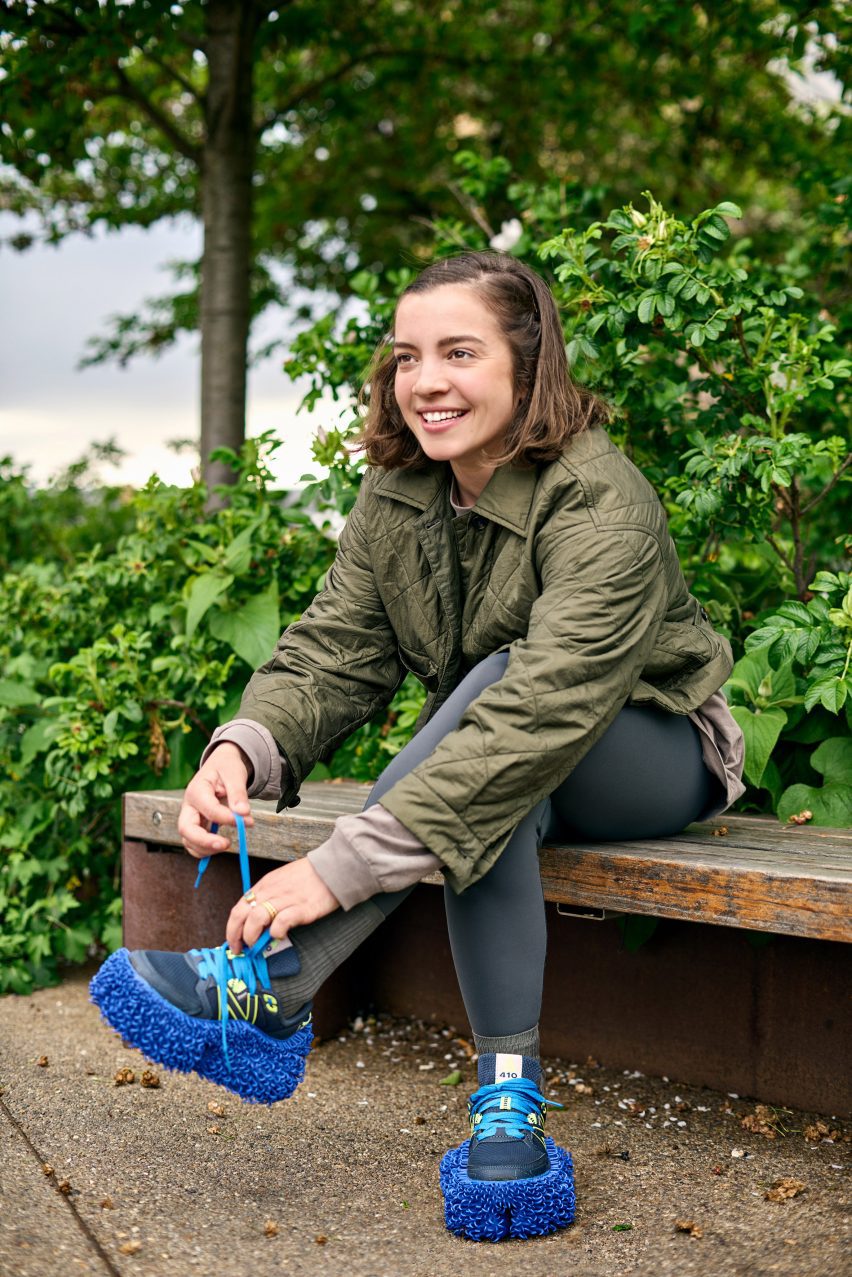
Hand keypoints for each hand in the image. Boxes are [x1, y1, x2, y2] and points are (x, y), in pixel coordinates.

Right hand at [178, 742, 253, 858]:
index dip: (226, 818)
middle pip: (186, 829)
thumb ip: (238, 793)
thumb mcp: (234, 773)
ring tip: (227, 844)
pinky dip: (205, 850)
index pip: (208, 809)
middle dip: (205, 841)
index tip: (246, 821)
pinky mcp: (196, 826)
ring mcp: (190, 817)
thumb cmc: (226, 767)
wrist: (221, 766)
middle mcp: (189, 806)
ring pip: (188, 840)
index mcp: (196, 790)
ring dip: (206, 848)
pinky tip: (221, 846)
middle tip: (226, 844)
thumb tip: (243, 813)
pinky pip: (194, 844)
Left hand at [226, 857, 339, 952]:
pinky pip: (281, 922)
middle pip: (241, 914)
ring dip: (251, 935)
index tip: (234, 941)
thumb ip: (268, 896)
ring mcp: (286, 900)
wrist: (332, 868)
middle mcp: (271, 891)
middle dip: (235, 935)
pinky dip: (275, 932)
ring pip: (256, 918)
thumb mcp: (281, 880)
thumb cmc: (307, 876)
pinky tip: (279, 936)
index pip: (239, 907)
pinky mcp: (302, 908)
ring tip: (255, 946)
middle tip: (239, 948)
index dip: (232, 927)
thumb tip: (257, 919)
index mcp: (264, 885)